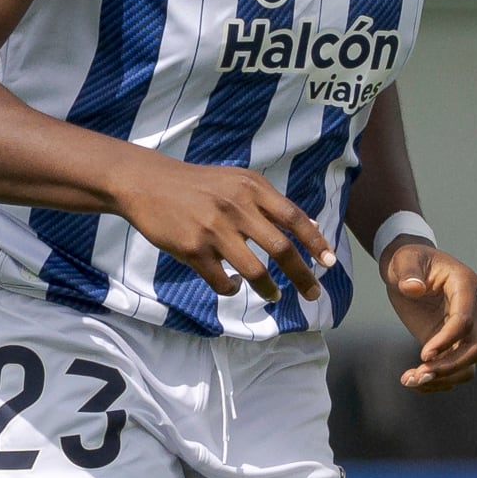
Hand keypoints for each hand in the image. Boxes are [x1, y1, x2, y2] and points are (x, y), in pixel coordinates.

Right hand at [118, 156, 334, 301]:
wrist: (147, 183)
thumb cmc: (199, 186)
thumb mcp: (238, 182)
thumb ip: (272, 204)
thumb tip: (311, 226)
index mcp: (252, 187)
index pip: (293, 218)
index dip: (316, 243)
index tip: (329, 264)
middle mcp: (237, 207)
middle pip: (281, 249)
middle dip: (302, 276)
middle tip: (313, 294)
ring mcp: (214, 230)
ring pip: (254, 271)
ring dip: (269, 289)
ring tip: (274, 295)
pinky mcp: (193, 249)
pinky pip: (221, 281)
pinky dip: (231, 289)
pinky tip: (232, 285)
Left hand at [384, 236, 476, 390]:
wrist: (409, 269)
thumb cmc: (409, 259)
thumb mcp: (405, 260)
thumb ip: (409, 272)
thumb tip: (413, 288)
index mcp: (464, 285)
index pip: (465, 319)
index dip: (448, 339)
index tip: (424, 354)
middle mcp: (472, 309)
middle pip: (474, 348)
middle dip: (450, 366)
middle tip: (419, 375)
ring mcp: (464, 329)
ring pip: (468, 364)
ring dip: (444, 378)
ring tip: (411, 381)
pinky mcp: (451, 343)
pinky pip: (454, 369)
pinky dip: (437, 380)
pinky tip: (412, 381)